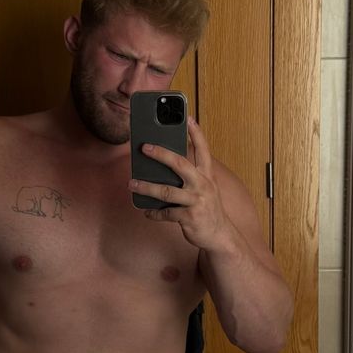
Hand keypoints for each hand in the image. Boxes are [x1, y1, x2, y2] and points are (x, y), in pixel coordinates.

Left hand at [129, 115, 235, 252]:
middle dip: (161, 154)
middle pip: (180, 164)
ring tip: (132, 184)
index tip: (188, 117)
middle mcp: (203, 185)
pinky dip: (154, 213)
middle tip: (144, 147)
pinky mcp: (190, 217)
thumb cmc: (207, 208)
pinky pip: (166, 213)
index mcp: (206, 176)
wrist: (220, 235)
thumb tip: (160, 168)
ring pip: (166, 191)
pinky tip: (147, 212)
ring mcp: (196, 201)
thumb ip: (188, 177)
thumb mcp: (203, 189)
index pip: (203, 150)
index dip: (196, 133)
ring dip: (146, 187)